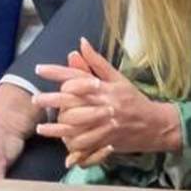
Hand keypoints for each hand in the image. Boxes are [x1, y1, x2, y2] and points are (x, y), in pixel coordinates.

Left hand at [32, 37, 180, 167]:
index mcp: (105, 87)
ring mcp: (105, 125)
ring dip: (57, 129)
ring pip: (77, 127)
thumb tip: (81, 42)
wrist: (155, 125)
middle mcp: (104, 105)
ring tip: (40, 127)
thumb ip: (97, 62)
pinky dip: (73, 147)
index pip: (77, 76)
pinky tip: (61, 145)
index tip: (39, 69)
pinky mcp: (107, 141)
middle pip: (73, 102)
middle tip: (35, 99)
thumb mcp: (118, 78)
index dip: (57, 72)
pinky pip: (86, 145)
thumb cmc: (133, 100)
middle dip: (52, 100)